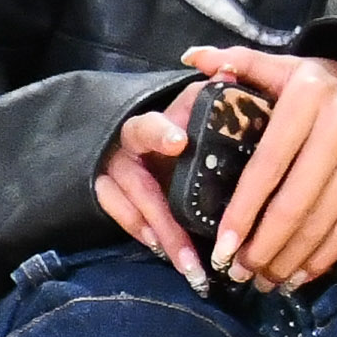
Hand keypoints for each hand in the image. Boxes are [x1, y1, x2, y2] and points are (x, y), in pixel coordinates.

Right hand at [93, 82, 207, 287]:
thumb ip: (212, 93)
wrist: (148, 133)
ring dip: (160, 237)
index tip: (179, 143)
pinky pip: (122, 219)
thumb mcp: (197, 104)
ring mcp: (113, 173)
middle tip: (189, 249)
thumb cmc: (185, 118)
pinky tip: (169, 255)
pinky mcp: (109, 193)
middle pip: (136, 184)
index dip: (160, 133)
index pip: (148, 126)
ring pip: (129, 208)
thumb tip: (227, 70)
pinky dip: (146, 237)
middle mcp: (125, 148)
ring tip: (189, 266)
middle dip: (163, 218)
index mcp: (150, 122)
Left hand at [181, 45, 336, 291]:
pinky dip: (321, 259)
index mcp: (308, 97)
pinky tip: (297, 276)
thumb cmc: (323, 85)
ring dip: (287, 260)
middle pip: (294, 204)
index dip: (242, 211)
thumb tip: (193, 58)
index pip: (267, 165)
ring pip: (320, 223)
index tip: (221, 246)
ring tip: (260, 280)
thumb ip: (239, 63)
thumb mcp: (285, 68)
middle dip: (261, 247)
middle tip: (236, 273)